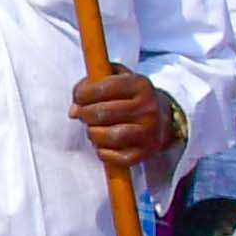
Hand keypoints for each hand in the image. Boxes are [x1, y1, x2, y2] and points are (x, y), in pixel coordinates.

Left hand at [66, 64, 182, 173]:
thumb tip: (74, 110)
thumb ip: (91, 84)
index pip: (104, 88)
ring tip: (94, 128)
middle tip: (83, 114)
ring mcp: (148, 132)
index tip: (79, 97)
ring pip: (109, 136)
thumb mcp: (116, 78)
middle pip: (103, 113)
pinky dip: (103, 152)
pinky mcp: (146, 152)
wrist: (162, 118)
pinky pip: (116, 157)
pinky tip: (103, 144)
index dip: (83, 93)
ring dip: (93, 133)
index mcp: (140, 85)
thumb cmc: (131, 97)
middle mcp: (148, 108)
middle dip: (85, 114)